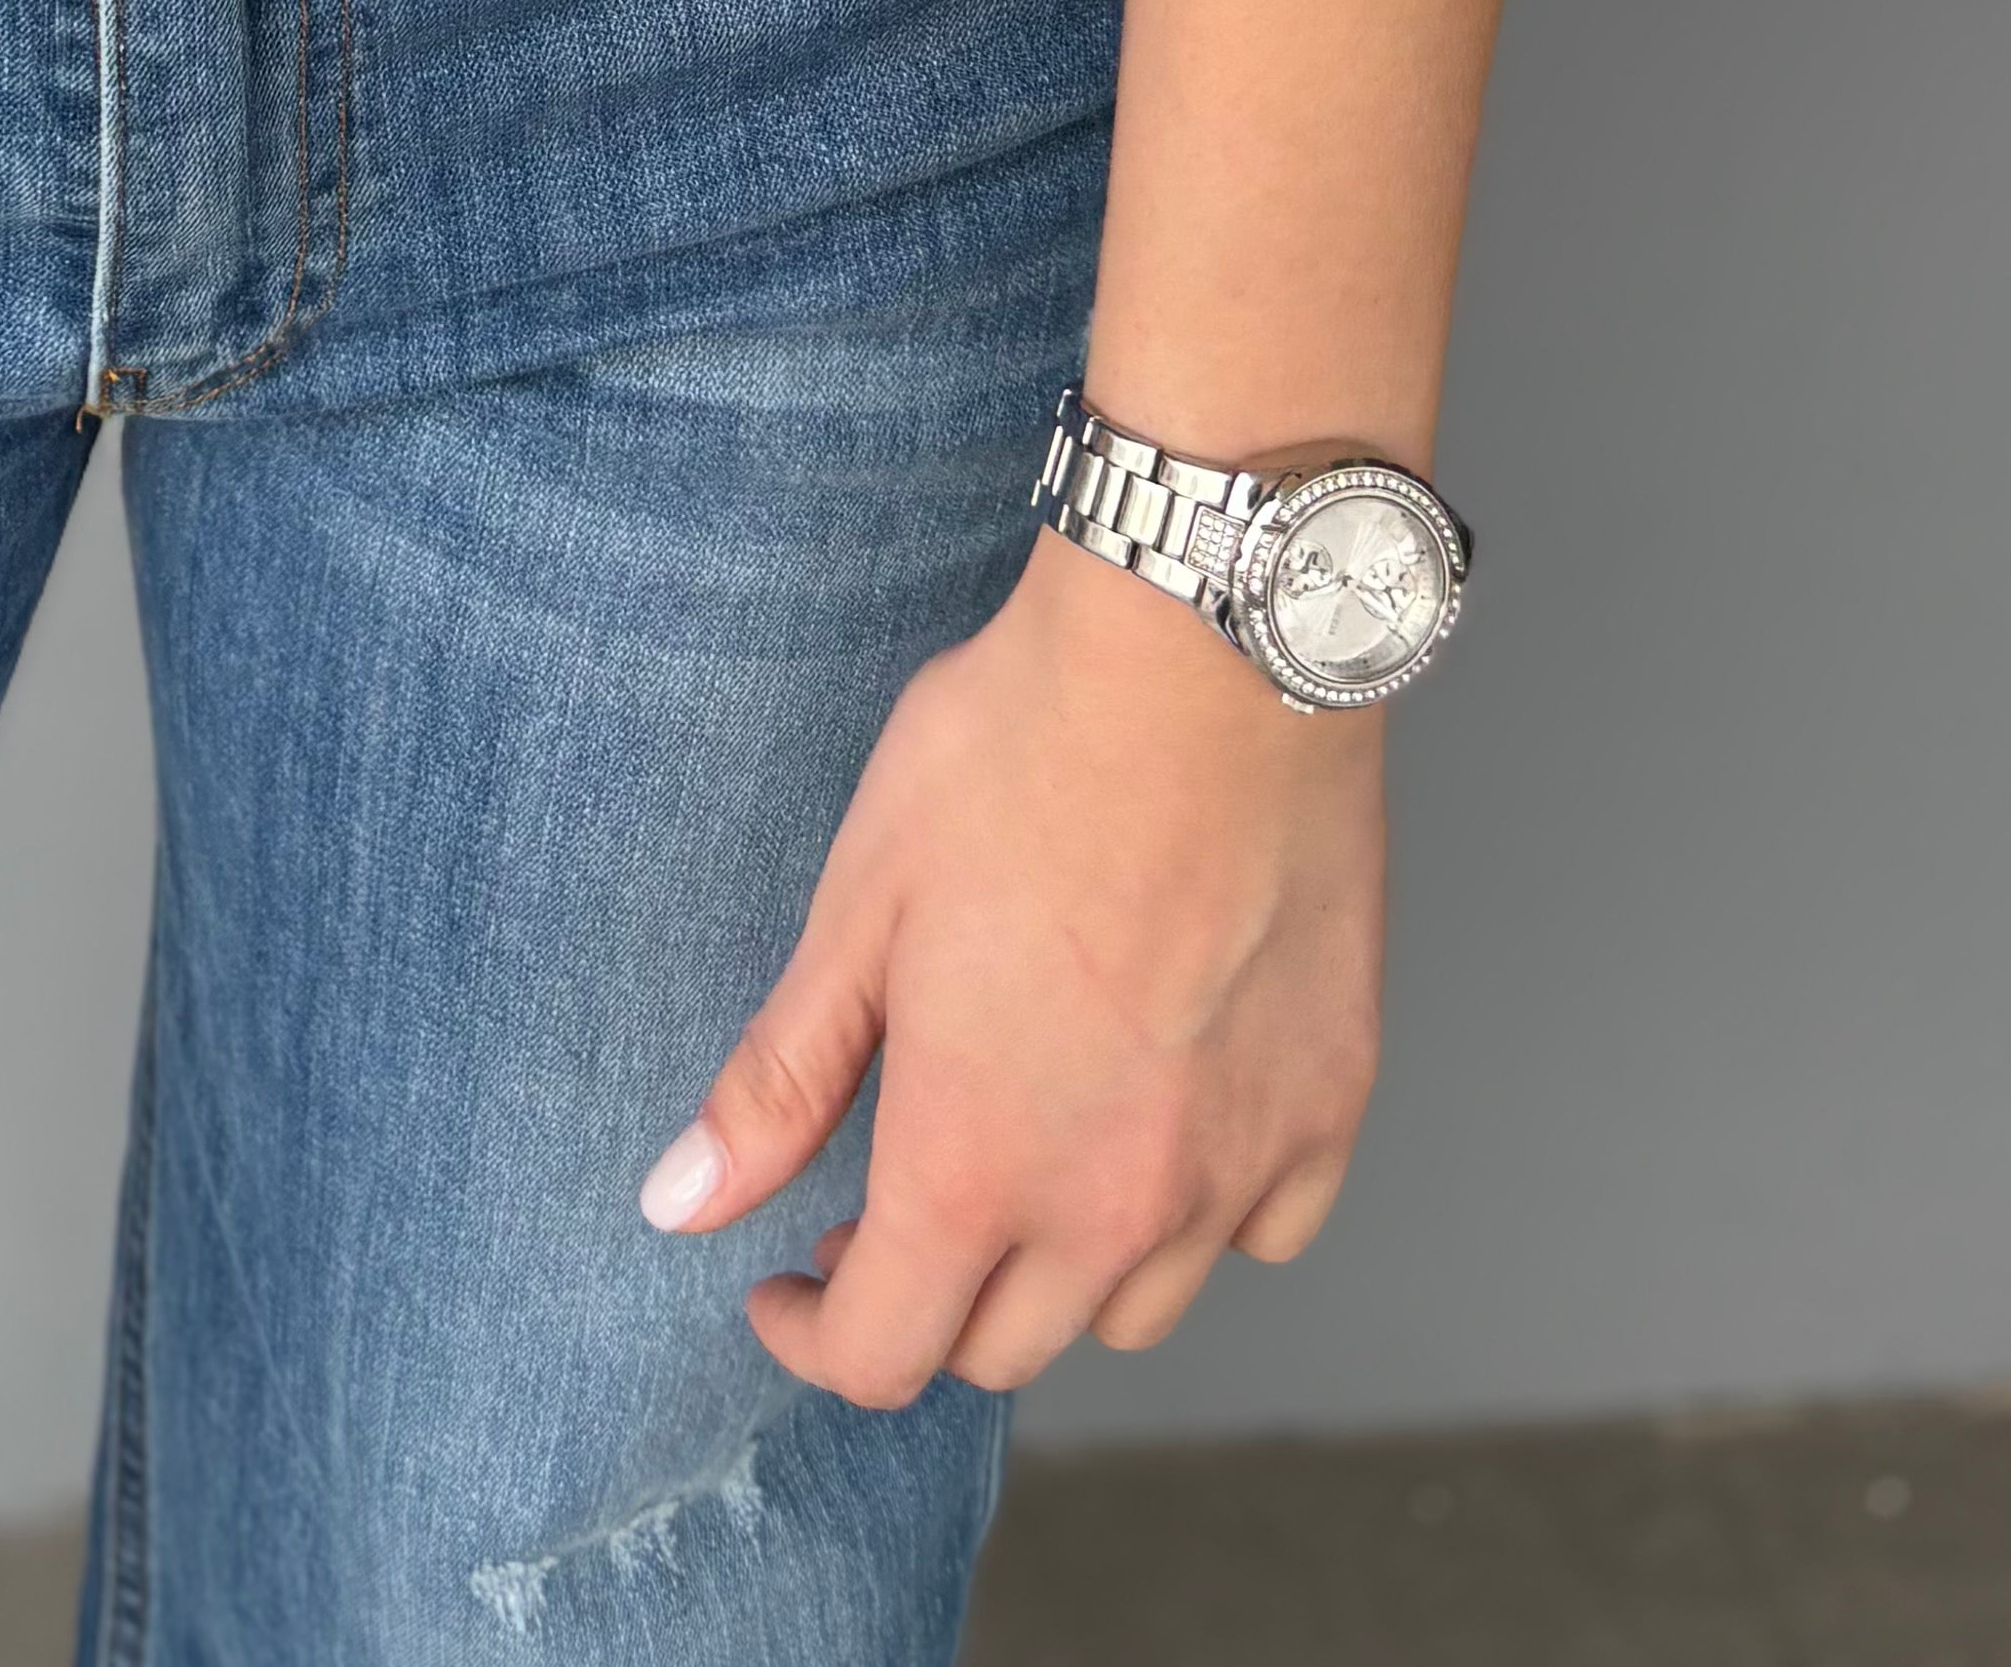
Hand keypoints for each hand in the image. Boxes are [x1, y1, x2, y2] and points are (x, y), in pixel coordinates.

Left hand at [638, 529, 1383, 1399]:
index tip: (784, 1280)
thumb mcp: (856, 909)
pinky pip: (1262, 1233)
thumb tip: (680, 1203)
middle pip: (1003, 1348)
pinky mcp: (1330, 1109)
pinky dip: (1202, 1215)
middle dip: (923, 1304)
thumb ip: (778, 1079)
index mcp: (974, 1162)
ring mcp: (1234, 1166)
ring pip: (1135, 1310)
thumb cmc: (1015, 758)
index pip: (883, 1352)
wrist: (1198, 659)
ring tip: (1019, 1163)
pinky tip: (1160, 1124)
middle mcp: (1112, 1204)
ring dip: (1058, 1272)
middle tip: (880, 1210)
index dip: (811, 1333)